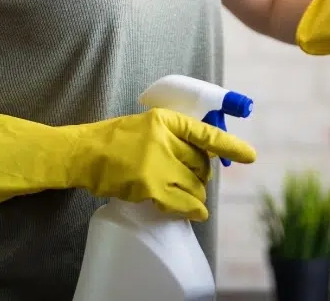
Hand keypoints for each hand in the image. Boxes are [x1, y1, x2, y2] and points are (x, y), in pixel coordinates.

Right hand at [0, 106, 255, 220]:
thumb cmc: (110, 141)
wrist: (80, 153)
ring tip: (184, 197)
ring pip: (194, 184)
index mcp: (162, 119)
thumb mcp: (142, 127)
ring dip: (194, 194)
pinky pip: (181, 202)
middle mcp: (162, 137)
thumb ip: (169, 136)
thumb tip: (200, 156)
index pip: (204, 132)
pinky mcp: (148, 184)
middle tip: (188, 180)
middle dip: (200, 175)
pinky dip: (190, 209)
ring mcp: (155, 161)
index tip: (250, 156)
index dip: (230, 145)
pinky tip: (191, 211)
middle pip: (200, 163)